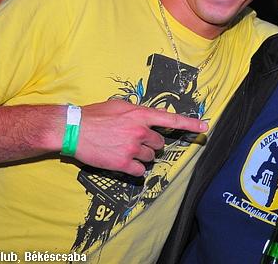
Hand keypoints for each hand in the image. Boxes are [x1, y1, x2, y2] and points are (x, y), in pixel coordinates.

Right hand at [74, 100, 207, 176]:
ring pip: (149, 158)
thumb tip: (143, 117)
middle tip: (134, 142)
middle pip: (159, 143)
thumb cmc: (93, 116)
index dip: (190, 123)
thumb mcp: (118, 105)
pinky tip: (123, 163)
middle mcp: (140, 131)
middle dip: (150, 144)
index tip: (205, 127)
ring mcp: (132, 148)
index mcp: (140, 114)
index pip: (171, 119)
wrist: (73, 129)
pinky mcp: (123, 163)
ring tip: (123, 150)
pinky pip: (139, 172)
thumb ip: (135, 111)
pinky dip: (134, 170)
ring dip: (141, 156)